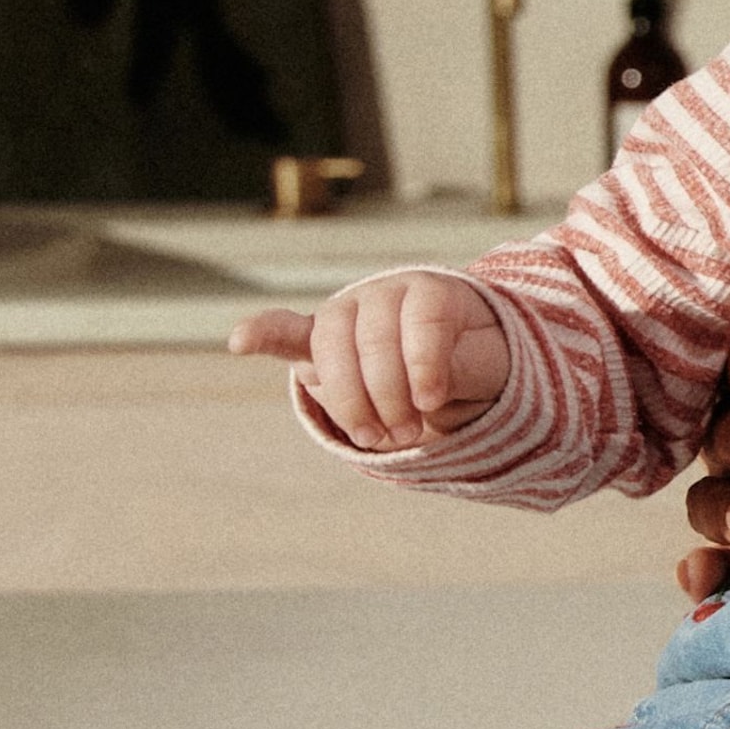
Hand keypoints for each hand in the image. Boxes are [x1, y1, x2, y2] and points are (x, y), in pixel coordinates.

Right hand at [229, 271, 510, 450]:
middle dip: (386, 393)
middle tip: (406, 433)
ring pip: (331, 346)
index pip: (421, 316)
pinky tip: (239, 341)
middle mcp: (382, 294)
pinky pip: (285, 333)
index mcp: (429, 291)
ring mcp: (345, 315)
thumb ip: (465, 367)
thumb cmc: (475, 357)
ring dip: (348, 398)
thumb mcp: (489, 363)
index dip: (424, 362)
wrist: (451, 355)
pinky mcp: (318, 343)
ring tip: (374, 437)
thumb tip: (427, 388)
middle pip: (371, 336)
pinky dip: (263, 335)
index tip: (430, 402)